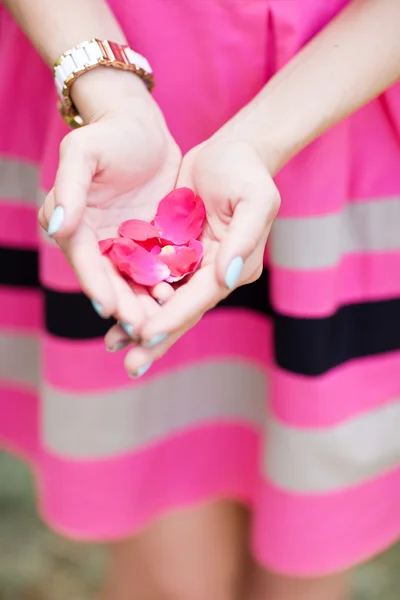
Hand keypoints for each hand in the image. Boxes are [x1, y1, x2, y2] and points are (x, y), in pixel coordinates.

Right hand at [39, 70, 180, 326]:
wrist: (142, 127)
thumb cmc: (109, 135)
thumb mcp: (83, 153)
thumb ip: (69, 189)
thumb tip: (57, 229)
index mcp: (75, 225)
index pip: (85, 262)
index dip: (96, 286)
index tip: (108, 308)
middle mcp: (97, 241)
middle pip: (110, 280)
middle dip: (124, 306)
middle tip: (142, 329)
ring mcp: (124, 244)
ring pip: (135, 280)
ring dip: (146, 303)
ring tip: (163, 321)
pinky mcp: (150, 241)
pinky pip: (158, 267)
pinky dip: (166, 284)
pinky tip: (179, 297)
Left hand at [108, 135, 279, 375]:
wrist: (232, 152)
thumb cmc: (247, 173)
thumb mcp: (255, 200)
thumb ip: (242, 240)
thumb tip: (225, 279)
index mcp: (234, 266)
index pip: (201, 297)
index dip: (174, 317)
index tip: (147, 335)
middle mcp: (214, 273)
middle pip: (182, 310)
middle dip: (157, 337)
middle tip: (132, 365)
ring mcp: (194, 265)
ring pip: (164, 300)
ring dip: (141, 323)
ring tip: (114, 346)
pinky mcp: (175, 251)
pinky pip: (152, 277)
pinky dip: (134, 294)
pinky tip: (112, 307)